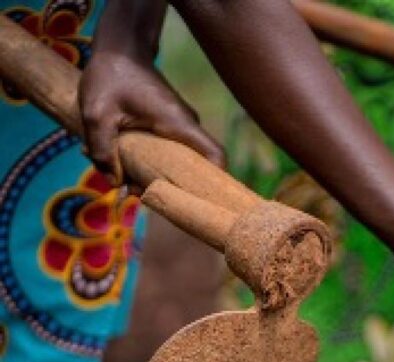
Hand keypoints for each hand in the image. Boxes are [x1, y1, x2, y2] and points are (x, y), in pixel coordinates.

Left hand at [79, 51, 223, 184]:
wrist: (118, 49)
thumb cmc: (110, 76)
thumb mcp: (96, 114)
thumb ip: (102, 150)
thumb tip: (114, 182)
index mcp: (178, 124)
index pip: (215, 156)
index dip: (215, 180)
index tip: (200, 199)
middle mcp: (184, 127)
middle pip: (192, 167)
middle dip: (168, 185)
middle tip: (136, 193)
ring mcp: (177, 126)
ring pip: (173, 160)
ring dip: (150, 173)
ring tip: (120, 179)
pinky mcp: (166, 125)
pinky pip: (163, 150)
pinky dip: (146, 160)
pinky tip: (119, 162)